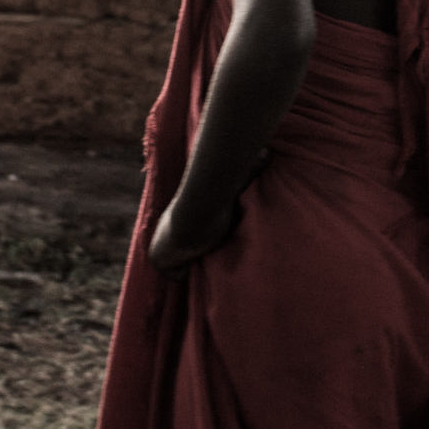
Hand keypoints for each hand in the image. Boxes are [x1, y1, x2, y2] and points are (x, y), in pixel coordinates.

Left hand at [146, 149, 269, 274]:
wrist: (199, 207)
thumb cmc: (216, 197)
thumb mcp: (234, 185)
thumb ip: (249, 172)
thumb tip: (270, 152)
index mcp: (178, 214)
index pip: (189, 235)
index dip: (202, 240)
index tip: (216, 239)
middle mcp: (165, 229)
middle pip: (184, 252)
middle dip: (198, 253)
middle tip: (215, 252)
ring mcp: (159, 245)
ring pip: (181, 264)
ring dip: (195, 261)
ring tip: (208, 253)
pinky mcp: (159, 259)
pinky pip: (177, 275)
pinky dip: (188, 271)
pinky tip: (195, 256)